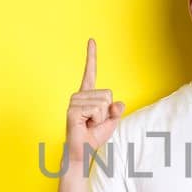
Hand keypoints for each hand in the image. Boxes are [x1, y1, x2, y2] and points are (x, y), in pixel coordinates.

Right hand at [65, 38, 124, 162]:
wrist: (83, 152)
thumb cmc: (94, 136)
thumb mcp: (111, 121)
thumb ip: (116, 110)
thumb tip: (118, 103)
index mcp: (88, 95)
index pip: (90, 72)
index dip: (91, 56)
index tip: (91, 40)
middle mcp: (79, 95)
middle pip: (108, 94)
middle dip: (107, 112)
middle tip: (95, 122)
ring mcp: (74, 102)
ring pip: (103, 103)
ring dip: (101, 118)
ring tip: (90, 124)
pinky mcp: (72, 110)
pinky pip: (97, 110)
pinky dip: (97, 120)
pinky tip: (86, 125)